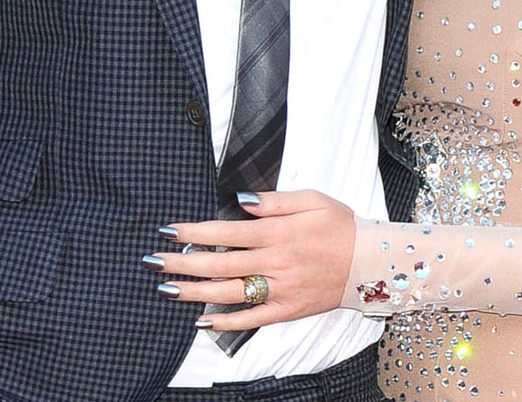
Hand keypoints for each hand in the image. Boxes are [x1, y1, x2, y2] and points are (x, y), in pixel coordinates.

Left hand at [145, 190, 355, 330]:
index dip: (195, 232)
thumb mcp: (311, 199)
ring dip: (194, 292)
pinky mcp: (286, 310)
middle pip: (219, 265)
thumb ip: (274, 201)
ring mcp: (279, 290)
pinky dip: (226, 321)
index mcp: (277, 233)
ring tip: (165, 289)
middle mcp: (274, 263)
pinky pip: (251, 318)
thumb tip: (241, 200)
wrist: (369, 263)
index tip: (169, 230)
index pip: (226, 233)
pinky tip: (202, 319)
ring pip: (229, 293)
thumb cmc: (339, 225)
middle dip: (182, 263)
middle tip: (152, 262)